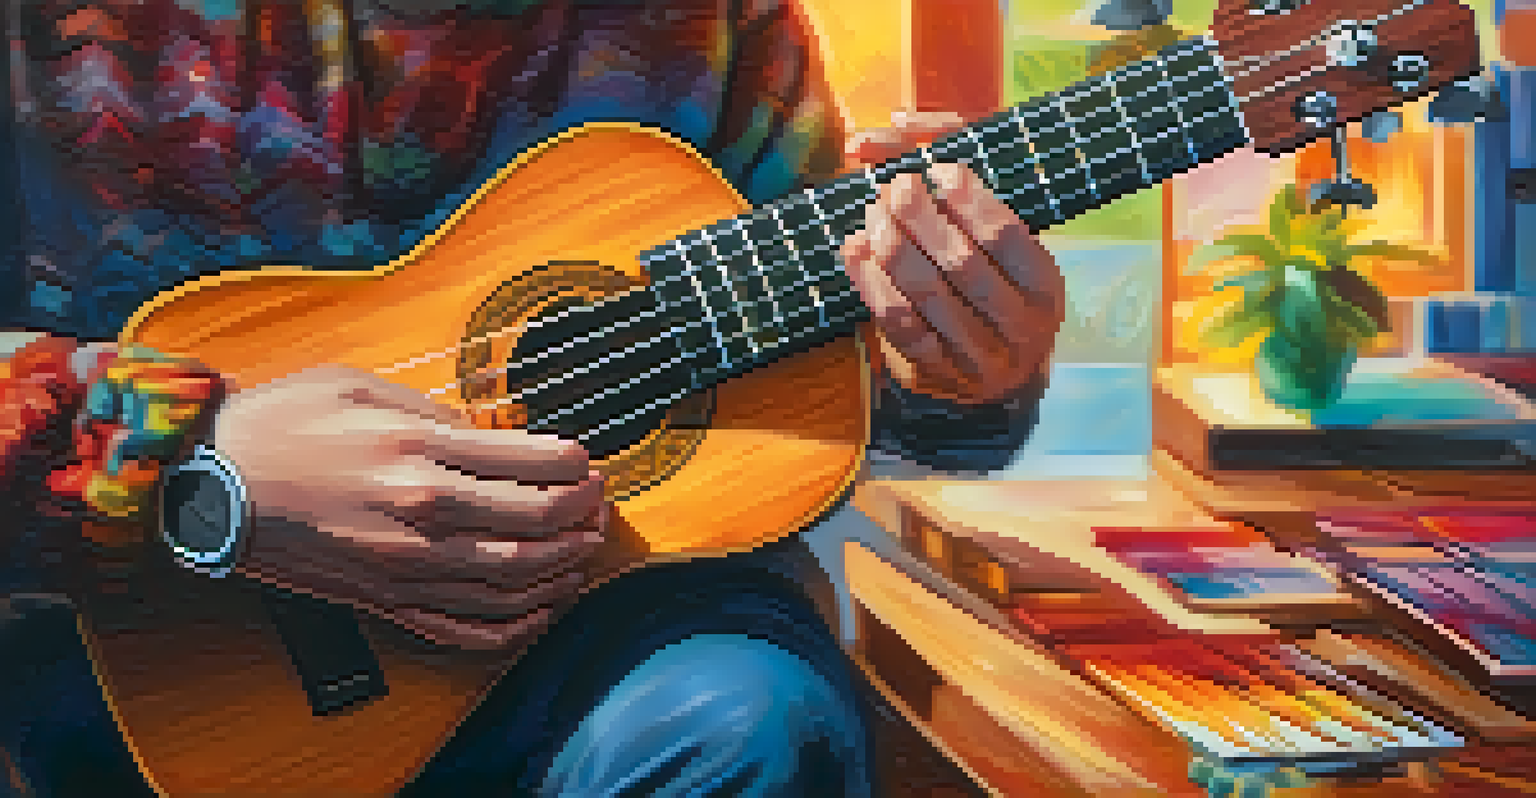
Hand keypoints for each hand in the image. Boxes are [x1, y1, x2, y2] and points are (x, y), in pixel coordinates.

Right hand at [212, 365, 606, 649]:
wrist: (210, 487)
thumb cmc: (280, 425)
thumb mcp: (360, 385)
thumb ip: (433, 411)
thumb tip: (488, 434)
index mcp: (419, 449)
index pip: (535, 462)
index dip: (578, 465)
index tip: (587, 461)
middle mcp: (422, 512)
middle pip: (538, 524)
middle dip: (584, 514)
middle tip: (597, 503)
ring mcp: (406, 565)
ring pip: (514, 580)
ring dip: (563, 568)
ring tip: (582, 553)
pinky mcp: (387, 601)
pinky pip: (466, 627)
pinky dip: (514, 626)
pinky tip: (539, 611)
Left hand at [843, 113, 1064, 404]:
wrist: (991, 365)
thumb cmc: (989, 276)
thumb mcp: (991, 227)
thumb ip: (952, 168)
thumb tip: (896, 121)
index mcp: (1045, 285)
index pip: (1009, 238)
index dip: (970, 200)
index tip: (938, 168)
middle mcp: (1020, 327)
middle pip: (964, 266)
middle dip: (922, 220)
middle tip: (896, 187)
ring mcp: (978, 359)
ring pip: (928, 298)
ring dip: (893, 248)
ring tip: (873, 213)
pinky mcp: (936, 376)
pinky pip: (899, 327)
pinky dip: (872, 285)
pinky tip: (856, 250)